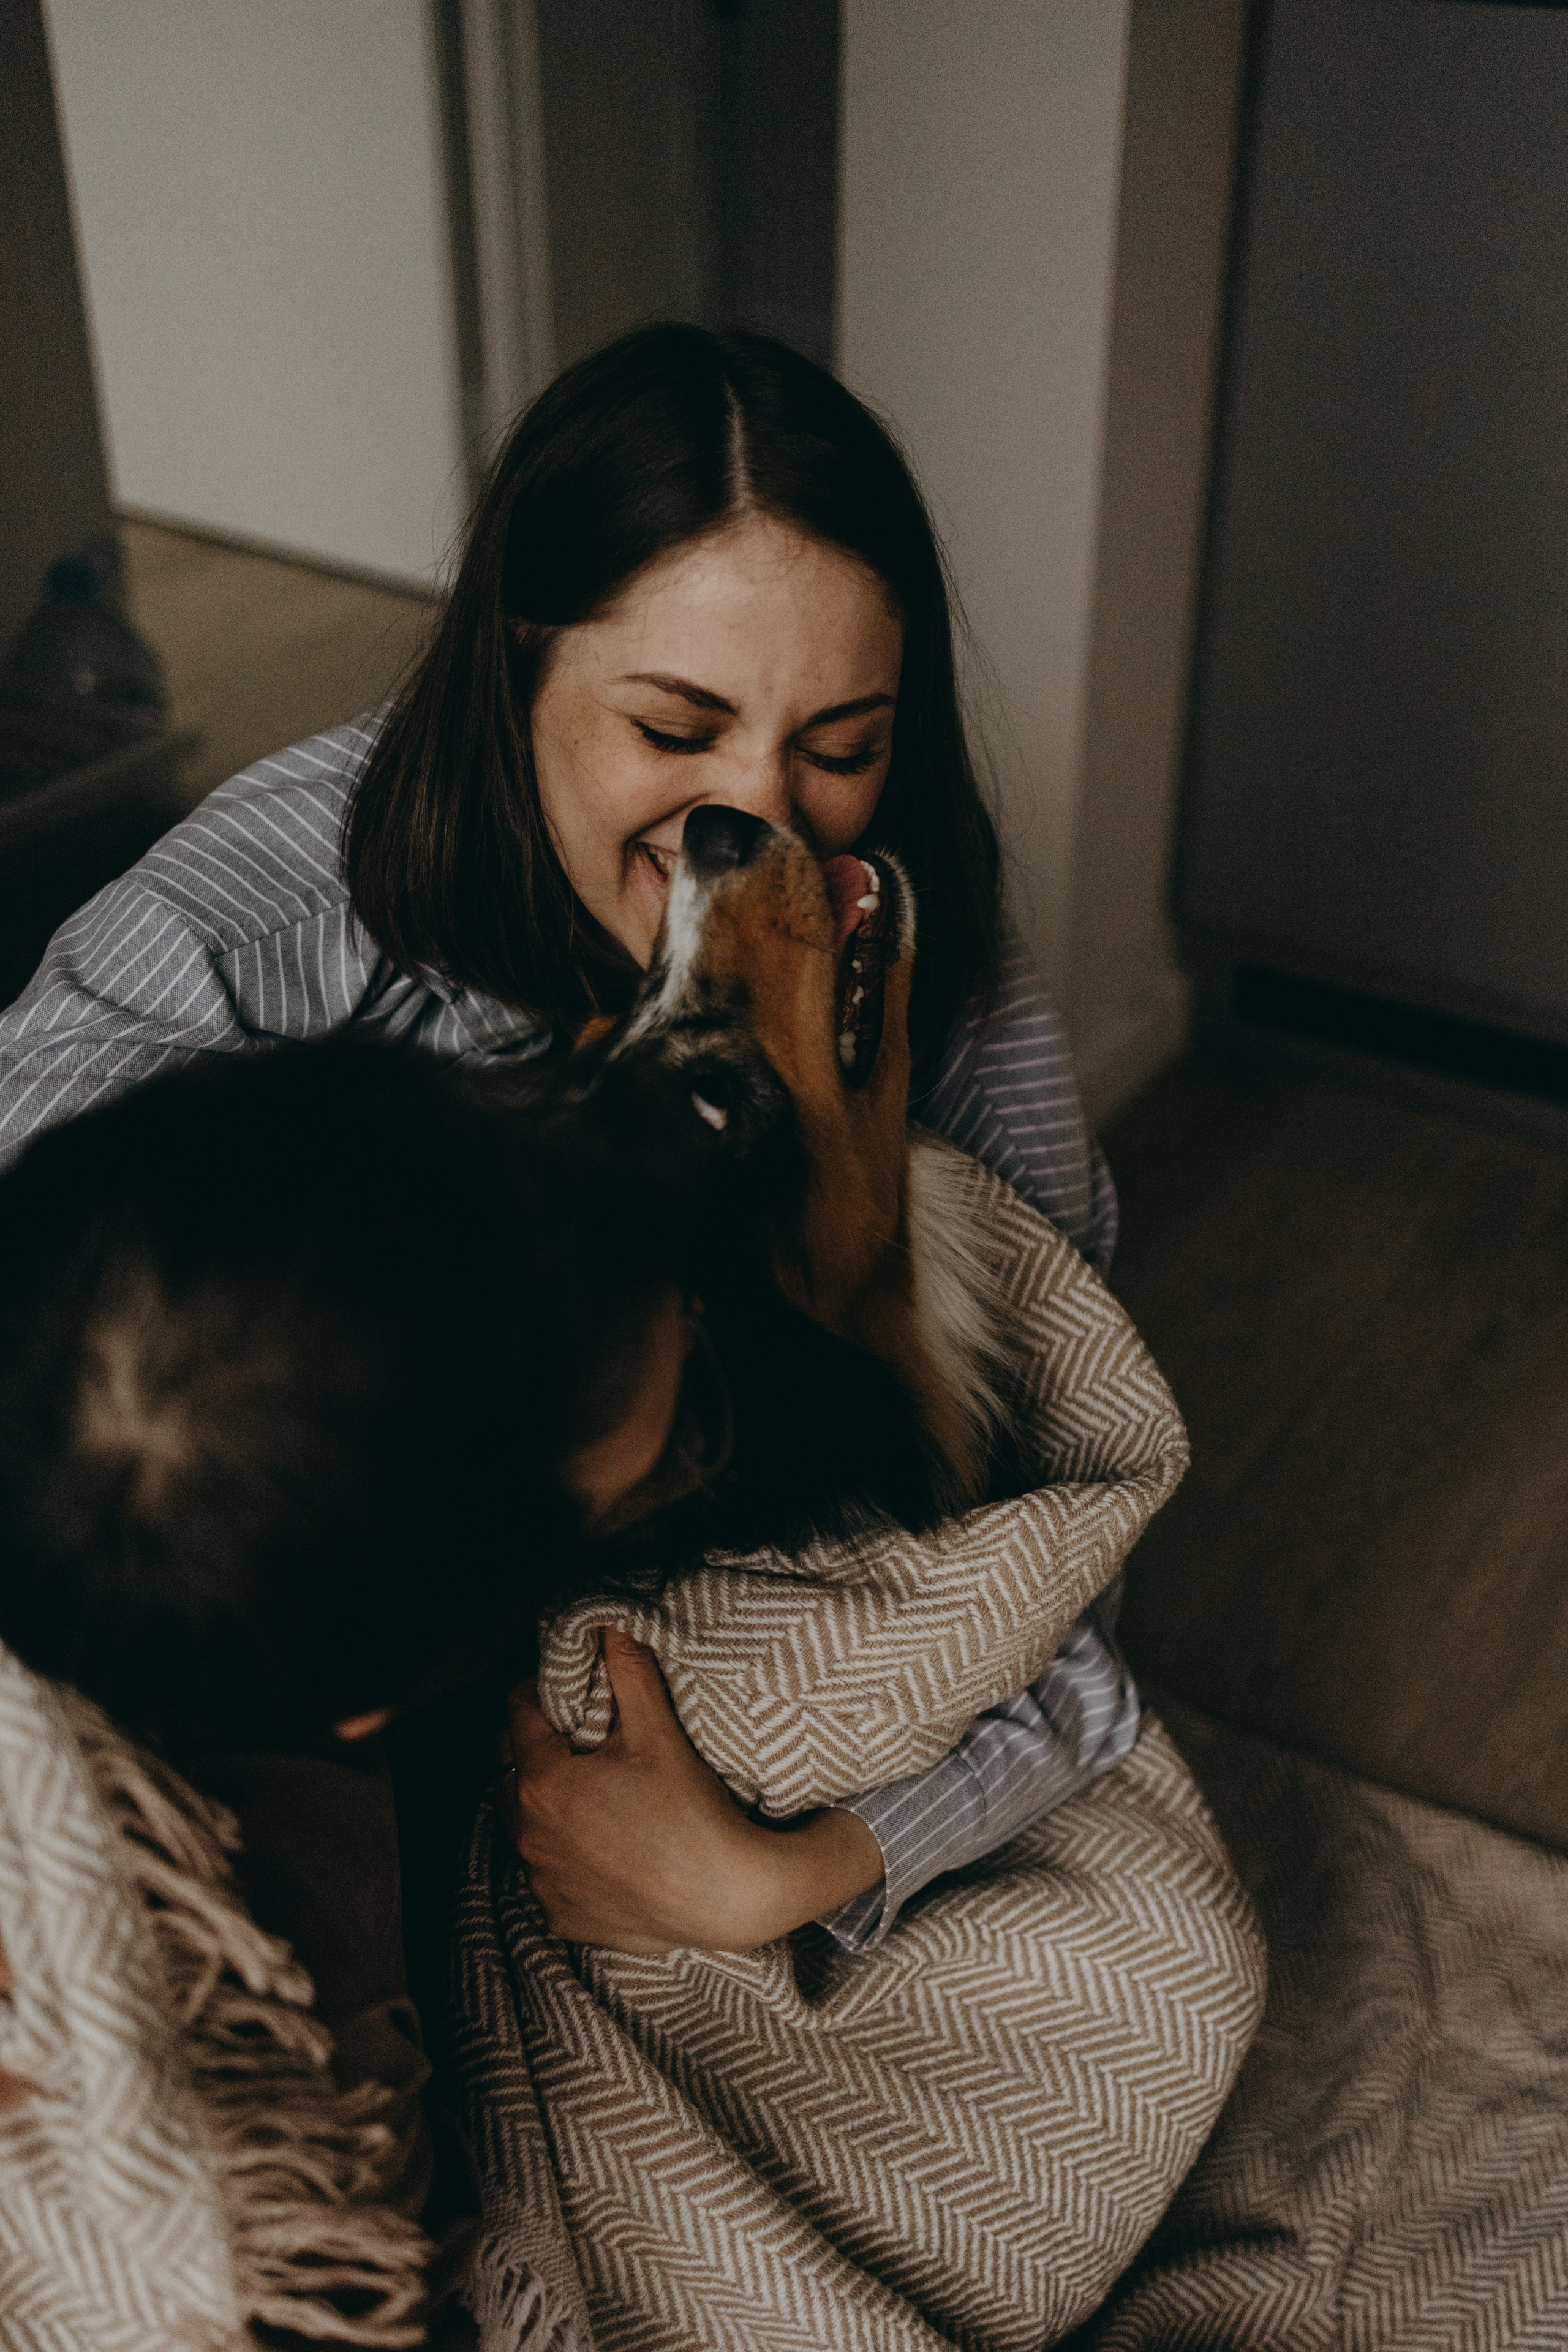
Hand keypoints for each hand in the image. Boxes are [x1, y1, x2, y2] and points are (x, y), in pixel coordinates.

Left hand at [505, 1628, 883, 1952]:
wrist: (726, 1899)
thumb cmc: (691, 1811)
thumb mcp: (658, 1730)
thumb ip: (628, 1669)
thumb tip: (610, 1619)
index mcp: (542, 1780)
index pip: (517, 1709)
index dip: (546, 1690)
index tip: (576, 1690)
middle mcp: (527, 1833)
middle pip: (510, 1764)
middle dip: (539, 1742)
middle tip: (585, 1734)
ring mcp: (540, 1879)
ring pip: (522, 1820)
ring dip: (545, 1798)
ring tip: (593, 1786)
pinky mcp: (560, 1915)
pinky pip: (545, 1871)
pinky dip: (563, 1852)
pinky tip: (604, 1843)